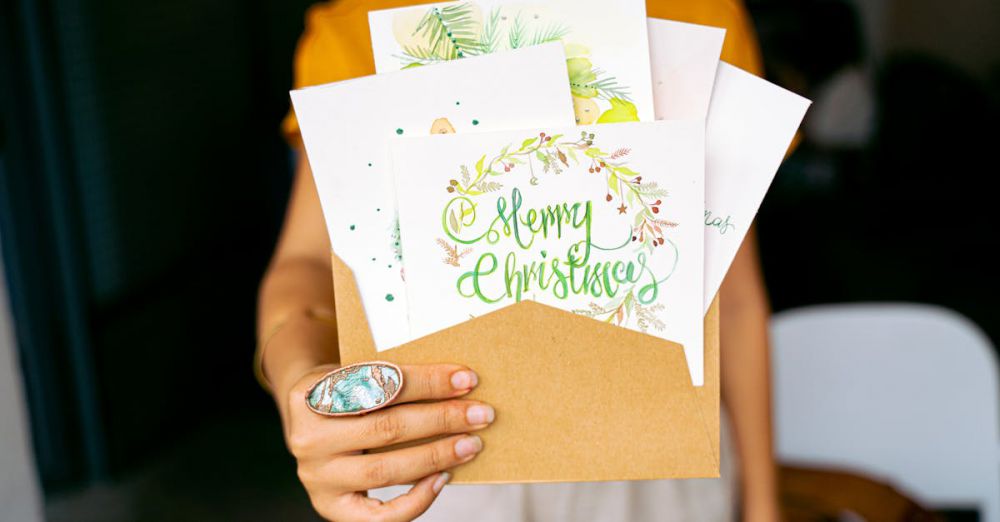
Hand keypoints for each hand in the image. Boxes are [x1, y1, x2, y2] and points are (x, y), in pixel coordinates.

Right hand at [282, 364, 492, 521]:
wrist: (309, 421)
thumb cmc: (345, 392)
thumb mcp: (354, 374)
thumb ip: (389, 377)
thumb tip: (457, 383)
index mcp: (311, 395)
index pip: (377, 385)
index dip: (427, 381)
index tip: (466, 378)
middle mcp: (308, 439)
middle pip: (386, 428)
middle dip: (441, 419)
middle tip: (480, 413)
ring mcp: (317, 478)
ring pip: (386, 469)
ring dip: (436, 455)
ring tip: (470, 444)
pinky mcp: (331, 507)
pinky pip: (380, 515)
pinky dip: (416, 499)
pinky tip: (442, 477)